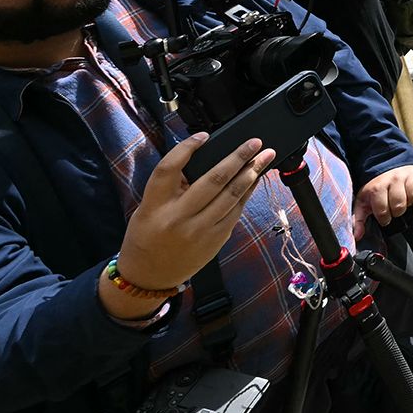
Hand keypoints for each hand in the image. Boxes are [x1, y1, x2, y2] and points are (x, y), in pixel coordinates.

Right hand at [115, 133, 277, 296]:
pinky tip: (256, 179)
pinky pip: (236, 211)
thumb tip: (205, 159)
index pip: (169, 169)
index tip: (204, 135)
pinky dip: (247, 192)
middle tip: (255, 142)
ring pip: (231, 195)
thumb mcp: (147, 208)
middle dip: (238, 157)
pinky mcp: (215, 240)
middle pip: (212, 180)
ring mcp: (199, 230)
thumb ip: (172, 187)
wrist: (148, 277)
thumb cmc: (147, 237)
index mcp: (154, 206)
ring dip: (252, 173)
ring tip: (265, 156)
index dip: (186, 148)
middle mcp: (177, 217)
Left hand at [353, 164, 412, 238]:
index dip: (384, 219)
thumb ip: (359, 220)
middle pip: (398, 206)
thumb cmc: (375, 187)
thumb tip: (357, 236)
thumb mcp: (363, 202)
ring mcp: (405, 176)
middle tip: (393, 209)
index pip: (383, 211)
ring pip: (410, 198)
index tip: (384, 217)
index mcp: (376, 189)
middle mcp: (391, 181)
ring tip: (401, 202)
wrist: (385, 164)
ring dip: (406, 204)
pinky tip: (409, 195)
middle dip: (396, 212)